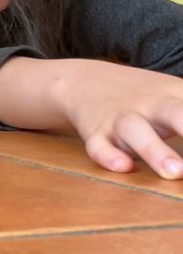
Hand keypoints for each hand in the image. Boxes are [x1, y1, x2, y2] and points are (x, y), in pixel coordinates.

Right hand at [0, 58, 182, 177]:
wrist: (81, 81)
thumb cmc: (144, 97)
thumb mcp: (177, 95)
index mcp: (175, 97)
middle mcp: (150, 107)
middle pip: (177, 115)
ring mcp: (121, 120)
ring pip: (137, 133)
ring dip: (156, 150)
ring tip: (174, 172)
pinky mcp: (96, 134)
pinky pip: (100, 146)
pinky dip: (108, 156)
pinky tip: (121, 168)